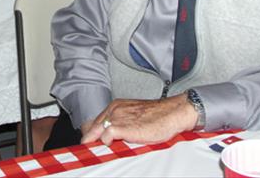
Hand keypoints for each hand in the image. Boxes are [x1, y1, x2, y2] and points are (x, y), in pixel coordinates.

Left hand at [81, 95, 197, 145]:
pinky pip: (106, 136)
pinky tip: (111, 147)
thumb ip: (123, 124)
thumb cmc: (158, 117)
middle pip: (93, 126)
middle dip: (90, 139)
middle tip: (87, 150)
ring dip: (97, 143)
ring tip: (96, 152)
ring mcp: (117, 117)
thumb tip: (113, 138)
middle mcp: (114, 110)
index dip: (91, 134)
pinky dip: (106, 142)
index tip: (88, 143)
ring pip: (97, 131)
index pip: (96, 121)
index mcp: (116, 107)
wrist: (172, 113)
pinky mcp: (123, 126)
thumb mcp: (135, 117)